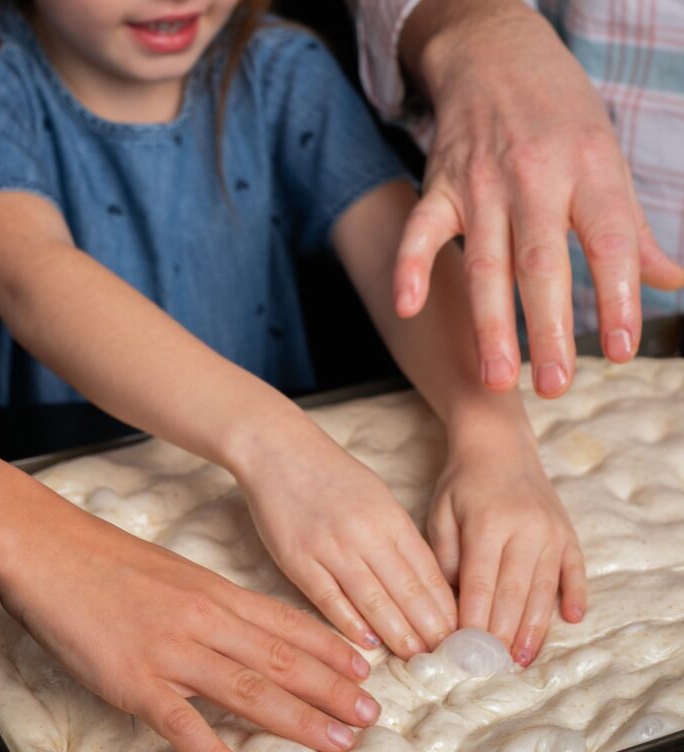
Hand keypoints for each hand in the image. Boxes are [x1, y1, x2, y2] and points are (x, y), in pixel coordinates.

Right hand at [0, 463, 379, 751]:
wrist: (59, 552)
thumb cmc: (119, 563)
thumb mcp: (182, 575)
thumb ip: (219, 604)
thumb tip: (254, 629)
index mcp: (218, 592)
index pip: (287, 623)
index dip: (330, 649)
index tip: (365, 669)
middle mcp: (206, 620)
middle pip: (281, 659)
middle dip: (331, 689)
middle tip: (371, 714)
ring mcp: (173, 651)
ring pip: (248, 689)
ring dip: (297, 719)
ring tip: (337, 741)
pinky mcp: (134, 681)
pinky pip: (180, 723)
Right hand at [239, 418, 457, 659]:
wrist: (279, 450)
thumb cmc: (332, 474)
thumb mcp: (377, 495)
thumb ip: (398, 535)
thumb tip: (424, 580)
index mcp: (389, 517)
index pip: (427, 571)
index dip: (445, 607)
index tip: (459, 633)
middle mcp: (366, 533)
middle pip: (406, 590)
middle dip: (430, 628)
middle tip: (447, 658)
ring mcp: (331, 548)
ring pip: (373, 600)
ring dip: (397, 633)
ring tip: (415, 658)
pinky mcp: (298, 560)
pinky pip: (329, 599)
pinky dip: (350, 623)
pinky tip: (367, 643)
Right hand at [395, 0, 683, 396]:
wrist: (494, 53)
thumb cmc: (559, 116)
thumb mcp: (607, 160)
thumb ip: (635, 232)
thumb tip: (674, 283)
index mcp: (589, 171)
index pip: (610, 242)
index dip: (618, 297)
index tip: (620, 351)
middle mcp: (536, 177)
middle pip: (542, 263)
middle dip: (548, 329)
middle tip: (554, 385)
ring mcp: (482, 183)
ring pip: (486, 261)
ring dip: (490, 323)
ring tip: (497, 378)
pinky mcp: (440, 185)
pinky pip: (422, 229)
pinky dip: (411, 266)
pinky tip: (408, 306)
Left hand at [426, 420, 585, 664]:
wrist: (499, 446)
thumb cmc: (463, 483)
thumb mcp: (441, 513)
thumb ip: (445, 557)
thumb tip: (450, 605)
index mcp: (488, 524)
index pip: (480, 583)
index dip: (473, 621)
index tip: (464, 652)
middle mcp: (525, 529)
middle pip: (514, 593)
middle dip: (501, 634)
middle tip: (491, 667)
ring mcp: (551, 532)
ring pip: (543, 589)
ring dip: (534, 627)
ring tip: (521, 659)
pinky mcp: (567, 533)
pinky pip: (575, 569)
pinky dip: (575, 595)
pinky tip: (572, 619)